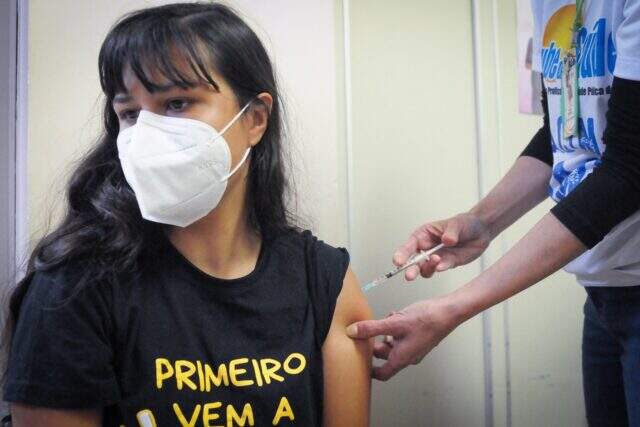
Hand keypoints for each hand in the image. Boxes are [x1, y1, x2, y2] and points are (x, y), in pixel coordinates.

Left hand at [346, 297, 461, 380]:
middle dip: (376, 343)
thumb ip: (372, 328)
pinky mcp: (419, 337)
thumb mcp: (394, 323)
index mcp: (402, 358)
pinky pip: (402, 335)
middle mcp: (409, 356)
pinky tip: (396, 314)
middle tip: (368, 331)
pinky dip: (395, 326)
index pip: (383, 374)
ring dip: (386, 331)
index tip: (359, 364)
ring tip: (386, 319)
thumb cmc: (426, 320)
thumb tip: (353, 332)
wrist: (449, 312)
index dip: (370, 371)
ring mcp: (415, 347)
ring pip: (394, 343)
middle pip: (386, 356)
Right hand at [394, 212, 490, 279]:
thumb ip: (451, 233)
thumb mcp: (457, 224)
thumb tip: (447, 241)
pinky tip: (443, 265)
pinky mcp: (446, 264)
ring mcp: (436, 257)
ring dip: (428, 268)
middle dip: (410, 269)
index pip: (408, 246)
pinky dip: (440, 268)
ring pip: (424, 269)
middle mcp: (426, 248)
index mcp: (423, 235)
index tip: (398, 262)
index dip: (402, 254)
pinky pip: (440, 269)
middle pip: (413, 262)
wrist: (481, 232)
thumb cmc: (464, 223)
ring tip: (437, 261)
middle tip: (410, 276)